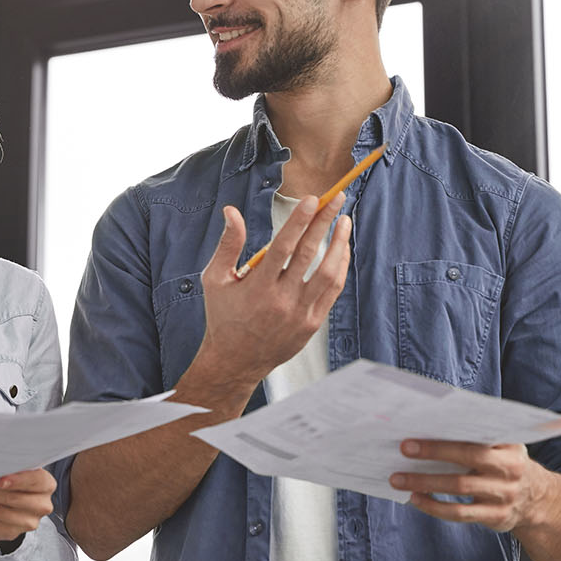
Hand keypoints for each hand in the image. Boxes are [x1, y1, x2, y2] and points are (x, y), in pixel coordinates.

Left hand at [0, 467, 55, 543]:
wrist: (12, 505)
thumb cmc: (14, 480)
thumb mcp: (15, 470)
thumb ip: (6, 466)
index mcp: (45, 484)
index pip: (35, 481)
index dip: (18, 480)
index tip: (0, 480)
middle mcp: (41, 504)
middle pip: (12, 498)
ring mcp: (28, 522)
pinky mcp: (12, 532)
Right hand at [193, 198, 351, 390]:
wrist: (235, 361)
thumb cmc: (223, 317)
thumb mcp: (215, 279)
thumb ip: (228, 244)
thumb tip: (232, 212)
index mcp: (257, 287)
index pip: (283, 246)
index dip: (299, 220)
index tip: (311, 199)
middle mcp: (281, 301)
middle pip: (309, 254)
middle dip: (324, 222)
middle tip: (336, 199)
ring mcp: (300, 314)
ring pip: (328, 273)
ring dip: (340, 244)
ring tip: (344, 222)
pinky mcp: (312, 324)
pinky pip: (332, 291)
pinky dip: (339, 268)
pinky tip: (341, 251)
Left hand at [388, 439, 551, 531]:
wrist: (540, 501)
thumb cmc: (508, 466)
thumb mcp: (504, 447)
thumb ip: (478, 437)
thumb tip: (430, 425)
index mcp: (510, 446)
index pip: (478, 435)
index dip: (449, 432)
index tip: (420, 429)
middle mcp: (510, 469)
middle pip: (469, 458)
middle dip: (434, 452)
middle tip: (403, 449)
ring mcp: (504, 495)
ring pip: (460, 487)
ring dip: (425, 482)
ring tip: (399, 479)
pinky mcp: (496, 517)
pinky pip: (460, 513)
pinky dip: (434, 507)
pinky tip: (416, 499)